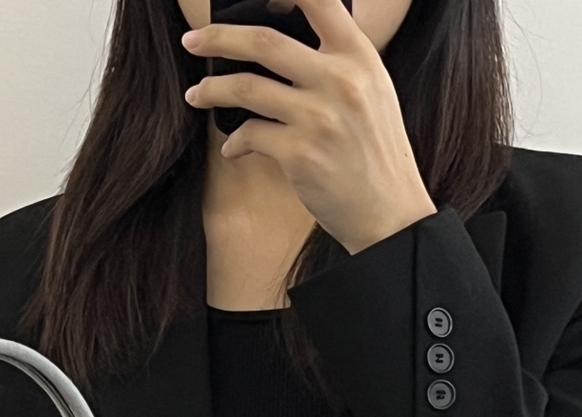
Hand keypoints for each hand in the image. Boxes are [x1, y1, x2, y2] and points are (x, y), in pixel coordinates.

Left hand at [182, 0, 435, 253]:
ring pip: (246, 88)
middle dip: (218, 38)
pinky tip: (232, 148)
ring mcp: (318, 118)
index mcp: (359, 56)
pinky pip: (250, 135)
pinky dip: (235, 142)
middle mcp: (340, 80)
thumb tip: (289, 40)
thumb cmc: (376, 152)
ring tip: (196, 93)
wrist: (389, 213)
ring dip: (212, 90)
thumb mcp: (373, 90)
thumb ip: (339, 61)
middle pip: (264, 40)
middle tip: (192, 40)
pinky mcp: (299, 155)